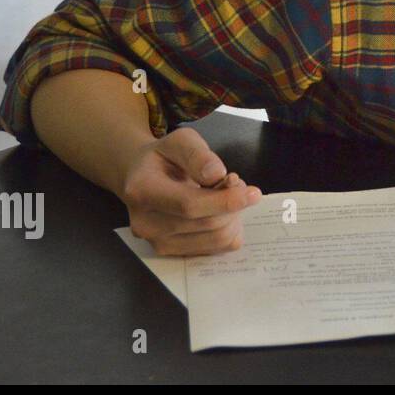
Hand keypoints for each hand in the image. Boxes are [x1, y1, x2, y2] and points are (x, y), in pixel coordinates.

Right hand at [119, 126, 261, 255]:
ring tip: (226, 195)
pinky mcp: (172, 253)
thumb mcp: (179, 141)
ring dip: (233, 217)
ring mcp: (157, 243)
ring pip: (216, 239)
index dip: (225, 201)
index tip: (253, 193)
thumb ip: (197, 155)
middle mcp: (145, 224)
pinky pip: (216, 249)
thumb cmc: (164, 158)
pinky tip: (222, 211)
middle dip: (233, 205)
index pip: (189, 205)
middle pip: (207, 225)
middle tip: (236, 183)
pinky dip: (229, 230)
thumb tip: (216, 174)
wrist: (142, 178)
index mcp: (142, 191)